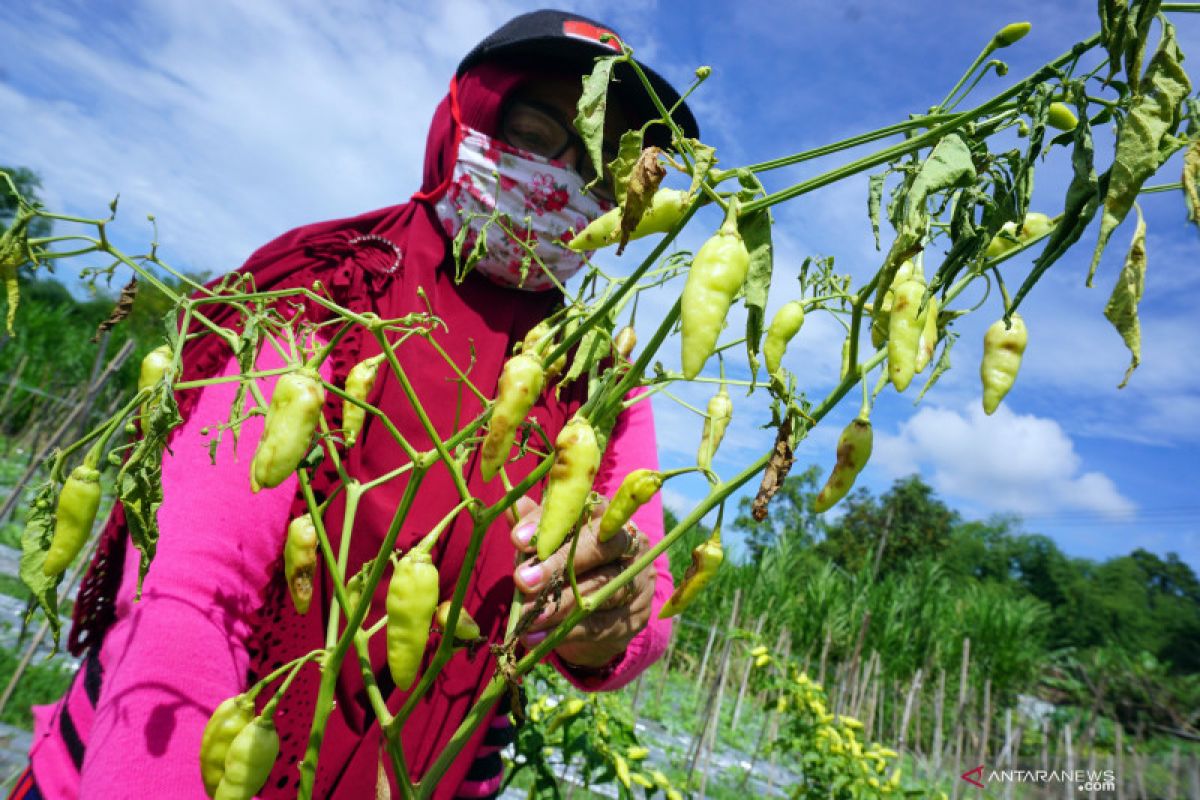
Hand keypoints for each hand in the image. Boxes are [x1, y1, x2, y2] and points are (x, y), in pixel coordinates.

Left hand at [508, 496, 654, 668]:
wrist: (604, 614)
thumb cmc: (574, 566)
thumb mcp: (554, 544)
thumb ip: (539, 527)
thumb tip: (514, 506)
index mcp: (610, 517)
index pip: (586, 510)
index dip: (553, 525)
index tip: (517, 540)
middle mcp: (631, 545)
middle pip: (600, 548)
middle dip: (558, 564)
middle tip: (523, 580)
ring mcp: (637, 581)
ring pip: (599, 590)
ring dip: (558, 605)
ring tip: (526, 616)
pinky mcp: (634, 617)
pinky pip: (598, 625)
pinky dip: (563, 632)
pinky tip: (534, 637)